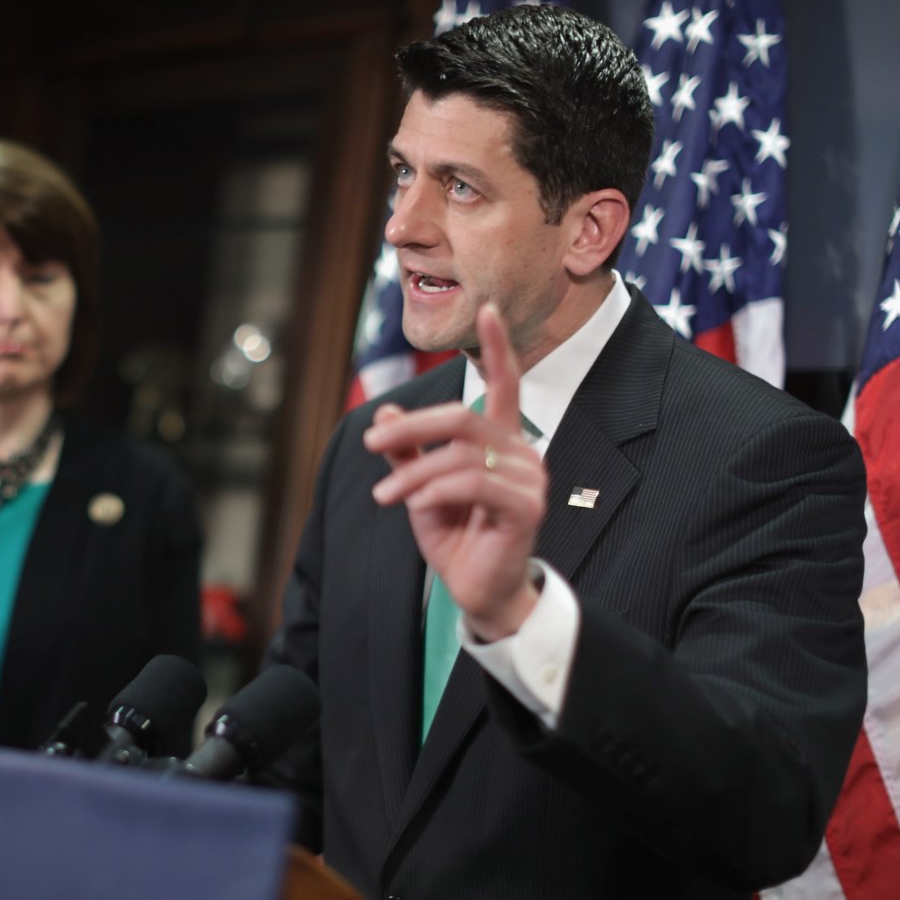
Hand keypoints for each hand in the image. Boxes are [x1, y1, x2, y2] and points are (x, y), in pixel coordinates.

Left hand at [363, 303, 547, 640]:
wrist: (477, 590)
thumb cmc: (456, 535)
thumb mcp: (421, 488)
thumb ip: (407, 453)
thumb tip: (386, 411)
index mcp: (501, 440)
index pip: (505, 383)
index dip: (497, 347)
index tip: (487, 309)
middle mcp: (521, 452)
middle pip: (462, 417)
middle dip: (412, 428)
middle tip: (371, 443)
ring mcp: (529, 479)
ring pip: (460, 454)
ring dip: (413, 474)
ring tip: (384, 498)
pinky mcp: (526, 507)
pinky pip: (474, 483)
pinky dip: (436, 491)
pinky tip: (415, 506)